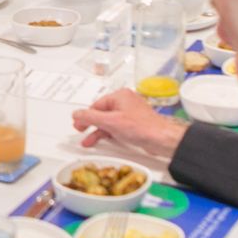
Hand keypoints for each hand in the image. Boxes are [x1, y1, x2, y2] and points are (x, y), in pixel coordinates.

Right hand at [72, 89, 189, 157]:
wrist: (161, 139)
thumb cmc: (140, 127)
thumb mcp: (110, 122)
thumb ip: (90, 117)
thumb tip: (76, 114)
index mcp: (119, 96)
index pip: (96, 105)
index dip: (85, 116)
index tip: (78, 126)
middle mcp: (125, 102)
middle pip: (101, 112)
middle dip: (90, 123)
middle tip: (80, 131)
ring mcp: (130, 113)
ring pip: (108, 121)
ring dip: (98, 131)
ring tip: (88, 141)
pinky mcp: (134, 124)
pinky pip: (116, 127)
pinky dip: (108, 133)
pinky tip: (103, 140)